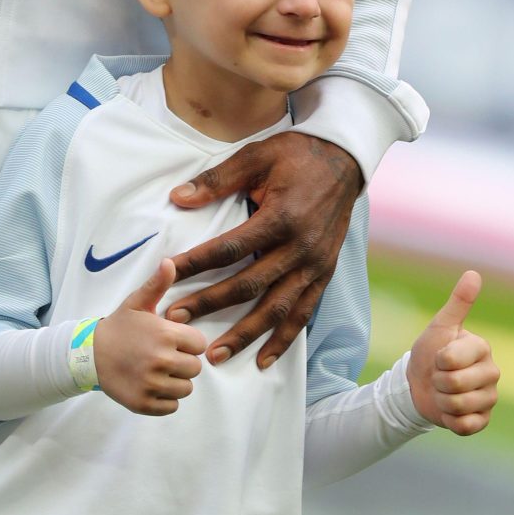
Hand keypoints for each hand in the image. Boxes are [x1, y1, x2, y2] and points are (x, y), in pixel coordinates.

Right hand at [94, 259, 205, 415]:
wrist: (89, 354)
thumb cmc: (119, 327)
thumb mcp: (137, 303)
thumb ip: (157, 284)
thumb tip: (169, 262)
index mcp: (165, 335)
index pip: (200, 345)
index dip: (188, 343)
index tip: (172, 341)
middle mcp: (161, 360)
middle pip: (195, 368)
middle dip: (183, 362)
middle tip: (164, 357)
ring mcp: (152, 384)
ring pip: (186, 389)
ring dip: (176, 382)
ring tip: (158, 371)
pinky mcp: (144, 403)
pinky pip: (172, 406)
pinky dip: (165, 399)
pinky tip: (152, 386)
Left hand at [166, 133, 362, 368]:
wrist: (345, 160)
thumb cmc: (297, 155)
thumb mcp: (255, 157)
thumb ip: (216, 180)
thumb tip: (177, 198)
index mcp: (281, 217)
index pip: (229, 248)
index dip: (196, 263)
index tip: (168, 274)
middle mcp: (300, 248)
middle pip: (248, 285)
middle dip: (210, 305)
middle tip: (176, 320)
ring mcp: (315, 265)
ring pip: (276, 309)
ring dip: (245, 335)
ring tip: (215, 355)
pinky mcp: (324, 274)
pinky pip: (303, 313)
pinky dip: (283, 339)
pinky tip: (263, 359)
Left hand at [407, 271, 499, 434]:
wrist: (418, 385)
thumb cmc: (429, 352)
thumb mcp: (440, 326)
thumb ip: (458, 303)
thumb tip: (473, 274)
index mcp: (482, 348)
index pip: (452, 360)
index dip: (438, 361)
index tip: (438, 357)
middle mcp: (492, 373)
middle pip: (455, 384)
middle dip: (438, 381)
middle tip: (438, 376)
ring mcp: (489, 398)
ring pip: (459, 406)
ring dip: (442, 401)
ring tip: (442, 392)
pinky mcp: (483, 420)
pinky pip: (466, 426)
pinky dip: (450, 420)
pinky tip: (449, 410)